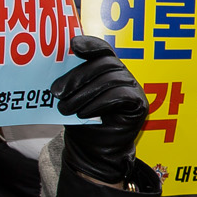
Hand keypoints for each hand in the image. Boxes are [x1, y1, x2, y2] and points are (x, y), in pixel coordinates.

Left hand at [55, 36, 148, 185]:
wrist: (93, 151)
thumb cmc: (82, 122)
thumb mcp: (73, 97)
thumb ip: (73, 81)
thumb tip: (56, 64)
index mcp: (109, 70)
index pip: (104, 50)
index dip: (91, 44)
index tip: (73, 45)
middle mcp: (125, 76)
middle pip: (105, 64)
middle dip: (78, 76)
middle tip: (57, 92)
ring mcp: (135, 90)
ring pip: (111, 79)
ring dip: (84, 94)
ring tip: (65, 109)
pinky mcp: (140, 105)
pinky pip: (120, 96)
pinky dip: (99, 103)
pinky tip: (84, 114)